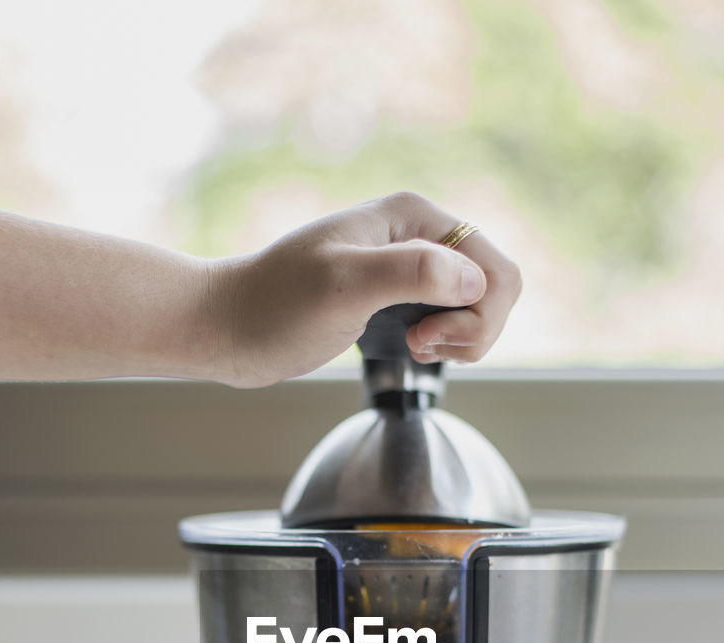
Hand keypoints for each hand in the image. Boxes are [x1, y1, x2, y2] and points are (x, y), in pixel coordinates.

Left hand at [210, 190, 521, 386]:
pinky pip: (451, 314)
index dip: (476, 316)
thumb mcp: (343, 287)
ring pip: (478, 303)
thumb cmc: (275, 307)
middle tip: (422, 343)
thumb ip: (411, 273)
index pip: (495, 268)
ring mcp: (409, 264)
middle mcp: (419, 233)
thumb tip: (473, 280)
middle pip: (496, 285)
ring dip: (460, 337)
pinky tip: (408, 345)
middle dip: (474, 328)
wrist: (228, 328)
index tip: (423, 335)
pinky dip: (443, 340)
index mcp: (415, 216)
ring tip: (413, 345)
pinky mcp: (396, 295)